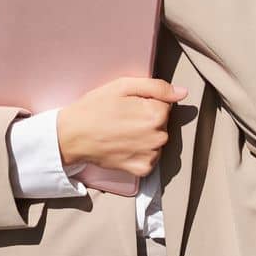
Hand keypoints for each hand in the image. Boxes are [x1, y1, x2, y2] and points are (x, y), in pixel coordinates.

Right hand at [57, 75, 187, 176]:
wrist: (72, 135)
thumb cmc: (95, 107)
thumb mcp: (123, 86)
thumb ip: (157, 87)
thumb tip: (183, 92)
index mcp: (156, 114)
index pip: (165, 104)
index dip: (147, 102)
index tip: (129, 105)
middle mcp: (158, 137)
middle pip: (162, 123)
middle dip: (148, 119)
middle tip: (124, 117)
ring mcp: (150, 155)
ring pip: (158, 140)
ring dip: (146, 136)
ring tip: (123, 131)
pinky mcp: (142, 169)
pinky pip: (151, 158)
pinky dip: (142, 152)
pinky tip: (125, 145)